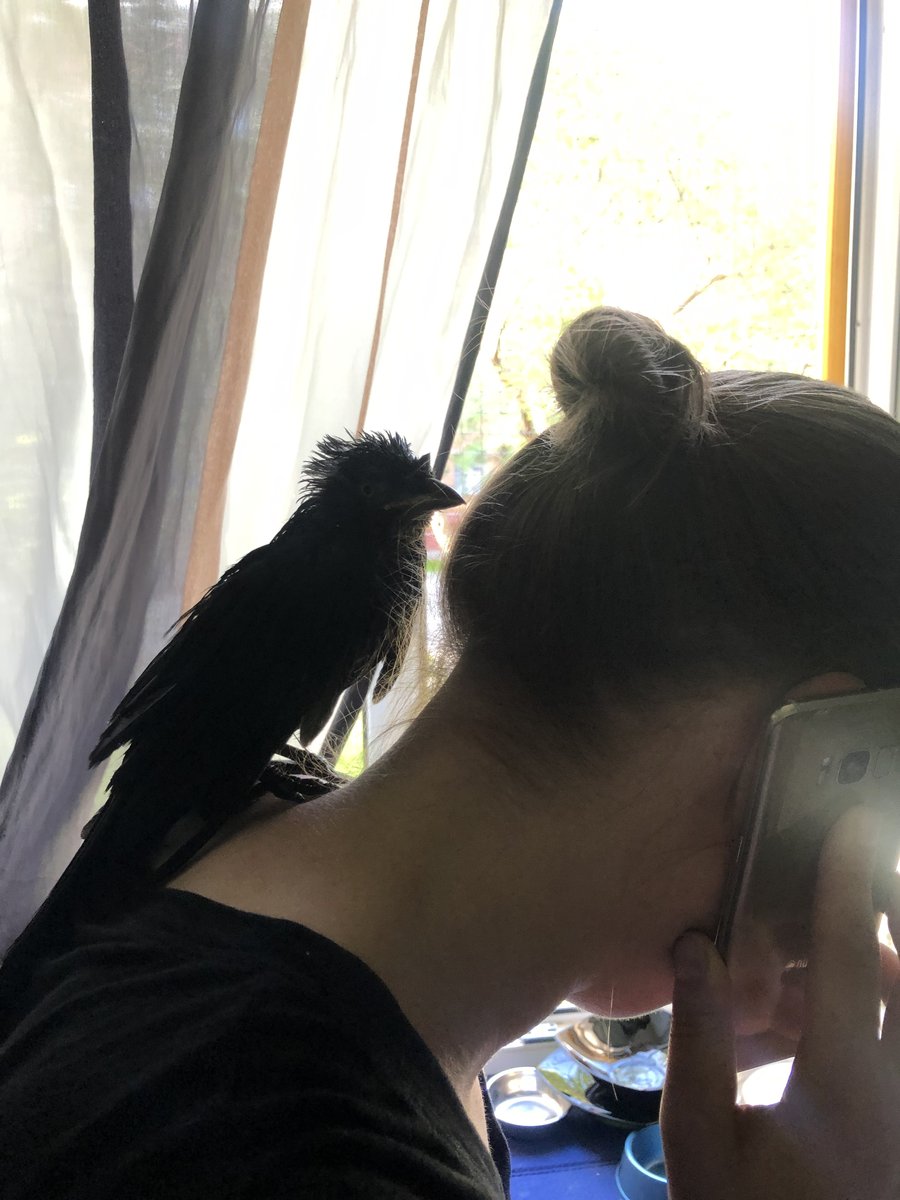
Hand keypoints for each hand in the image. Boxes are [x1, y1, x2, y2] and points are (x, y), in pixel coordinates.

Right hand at [661, 806, 899, 1199]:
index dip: (847, 886)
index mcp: (847, 1084)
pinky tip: (816, 1032)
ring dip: (876, 971)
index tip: (851, 823)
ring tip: (821, 956)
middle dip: (878, 923)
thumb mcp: (699, 1138)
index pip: (852, 958)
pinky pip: (897, 1051)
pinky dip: (873, 1017)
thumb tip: (698, 946)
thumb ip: (701, 1036)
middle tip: (842, 886)